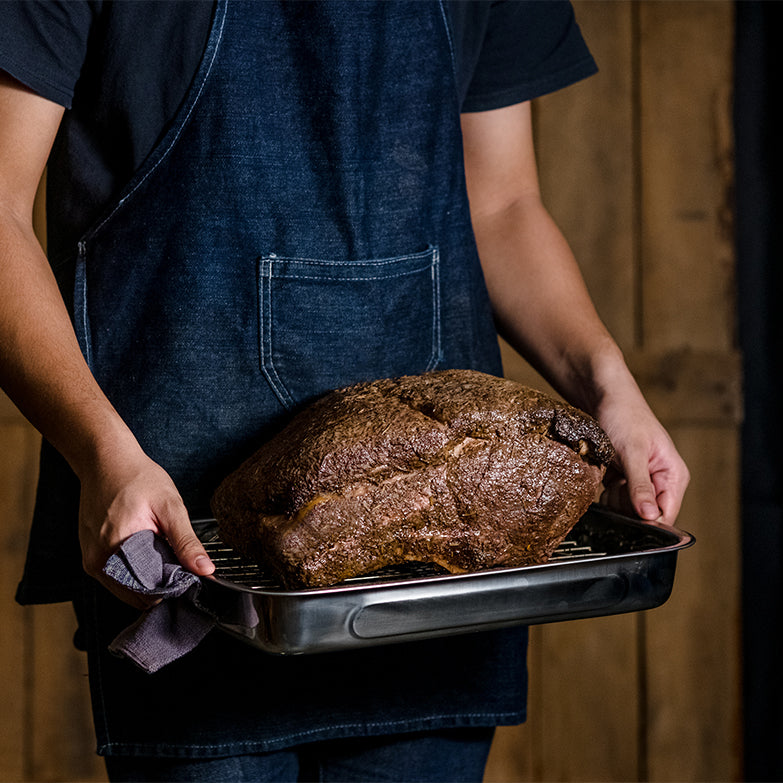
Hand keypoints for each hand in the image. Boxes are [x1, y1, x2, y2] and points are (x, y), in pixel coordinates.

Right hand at [77, 448, 214, 607]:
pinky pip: (117, 576)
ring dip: (148, 578)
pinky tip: (147, 552)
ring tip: (162, 553)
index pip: (148, 591)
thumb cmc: (137, 478)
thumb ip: (186, 542)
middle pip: (136, 593)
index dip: (172, 588)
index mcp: (115, 548)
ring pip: (126, 587)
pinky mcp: (90, 556)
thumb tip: (205, 570)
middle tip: (178, 562)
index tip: (188, 576)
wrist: (106, 460)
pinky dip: (135, 571)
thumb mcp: (169, 506)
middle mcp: (96, 560)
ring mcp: (90, 560)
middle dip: (161, 584)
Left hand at [595, 390, 689, 525]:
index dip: (645, 520)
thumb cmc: (624, 416)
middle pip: (643, 516)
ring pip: (626, 510)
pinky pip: (614, 500)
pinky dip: (606, 491)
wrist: (602, 397)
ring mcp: (640, 481)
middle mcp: (660, 481)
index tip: (627, 507)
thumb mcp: (632, 452)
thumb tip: (650, 517)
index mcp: (673, 476)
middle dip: (626, 504)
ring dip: (614, 497)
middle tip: (619, 479)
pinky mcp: (623, 479)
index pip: (665, 516)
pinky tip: (606, 473)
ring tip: (613, 472)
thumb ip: (640, 486)